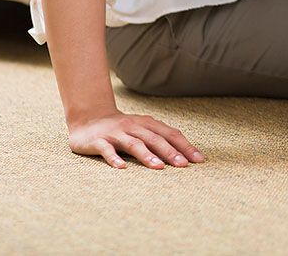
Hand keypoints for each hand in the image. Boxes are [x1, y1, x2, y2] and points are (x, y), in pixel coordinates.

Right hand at [68, 109, 203, 168]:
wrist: (89, 118)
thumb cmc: (123, 129)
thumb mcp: (143, 130)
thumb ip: (160, 139)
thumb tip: (185, 155)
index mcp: (148, 124)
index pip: (171, 134)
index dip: (185, 146)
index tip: (199, 160)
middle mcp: (134, 126)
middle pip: (155, 139)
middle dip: (171, 152)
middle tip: (183, 165)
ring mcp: (116, 133)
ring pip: (134, 144)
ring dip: (147, 155)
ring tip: (159, 167)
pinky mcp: (98, 141)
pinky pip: (107, 150)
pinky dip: (114, 158)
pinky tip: (122, 168)